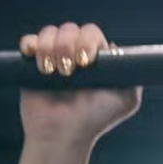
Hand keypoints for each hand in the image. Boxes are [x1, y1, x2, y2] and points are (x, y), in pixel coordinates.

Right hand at [18, 23, 142, 146]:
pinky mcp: (31, 64)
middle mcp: (75, 54)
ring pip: (50, 32)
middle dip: (68, 45)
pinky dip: (32, 45)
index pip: (91, 33)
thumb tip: (118, 49)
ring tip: (53, 72)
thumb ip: (133, 73)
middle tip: (69, 70)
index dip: (88, 41)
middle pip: (70, 28)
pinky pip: (29, 40)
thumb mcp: (127, 99)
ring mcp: (53, 57)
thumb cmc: (95, 119)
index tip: (87, 62)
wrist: (64, 135)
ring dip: (50, 48)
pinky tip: (39, 65)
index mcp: (96, 58)